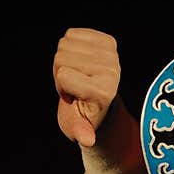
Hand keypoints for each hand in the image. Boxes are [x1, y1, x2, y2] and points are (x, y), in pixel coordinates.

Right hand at [53, 27, 120, 146]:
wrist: (98, 102)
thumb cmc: (82, 116)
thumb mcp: (76, 127)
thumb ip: (80, 132)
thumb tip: (87, 140)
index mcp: (104, 92)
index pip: (63, 75)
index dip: (61, 87)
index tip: (74, 98)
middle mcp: (112, 71)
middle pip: (61, 58)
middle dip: (61, 73)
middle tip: (75, 86)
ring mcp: (112, 54)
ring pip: (65, 44)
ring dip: (65, 61)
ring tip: (78, 76)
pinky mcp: (108, 41)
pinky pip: (71, 34)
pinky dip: (70, 47)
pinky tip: (80, 63)